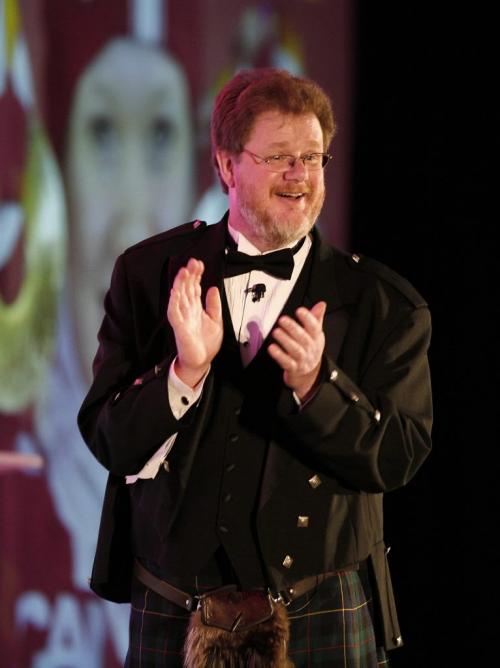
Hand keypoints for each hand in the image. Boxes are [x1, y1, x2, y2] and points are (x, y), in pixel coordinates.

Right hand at [167, 258, 222, 386]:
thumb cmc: (206, 343)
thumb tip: (213, 288)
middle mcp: (187, 310)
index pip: (194, 287)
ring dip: (180, 284)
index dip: (196, 275)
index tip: (200, 264)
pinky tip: (175, 292)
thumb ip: (214, 305)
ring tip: (184, 271)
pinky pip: (174, 312)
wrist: (201, 362)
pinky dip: (174, 302)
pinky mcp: (179, 327)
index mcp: (196, 308)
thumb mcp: (216, 321)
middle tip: (193, 262)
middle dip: (189, 275)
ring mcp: (182, 318)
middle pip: (186, 288)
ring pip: (179, 297)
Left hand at [268, 301, 326, 400]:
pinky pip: (287, 363)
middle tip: (282, 320)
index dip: (308, 319)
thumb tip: (321, 304)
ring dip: (285, 341)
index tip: (300, 310)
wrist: (309, 373)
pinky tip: (272, 348)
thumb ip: (316, 318)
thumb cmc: (310, 349)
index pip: (314, 327)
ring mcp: (302, 360)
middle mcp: (310, 349)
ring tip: (276, 332)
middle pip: (304, 338)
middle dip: (293, 328)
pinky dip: (279, 356)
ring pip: (295, 350)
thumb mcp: (316, 334)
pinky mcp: (293, 369)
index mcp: (316, 338)